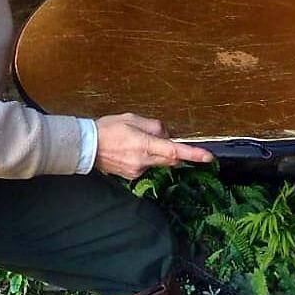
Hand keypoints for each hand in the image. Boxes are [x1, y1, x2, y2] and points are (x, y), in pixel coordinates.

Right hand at [92, 113, 213, 179]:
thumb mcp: (132, 119)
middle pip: (170, 159)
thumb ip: (153, 126)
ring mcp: (137, 171)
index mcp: (145, 145)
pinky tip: (129, 151)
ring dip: (155, 153)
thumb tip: (166, 133)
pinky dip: (144, 158)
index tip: (208, 157)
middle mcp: (143, 161)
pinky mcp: (131, 176)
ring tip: (134, 142)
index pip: (175, 152)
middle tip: (159, 138)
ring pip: (157, 162)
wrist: (86, 146)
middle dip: (172, 151)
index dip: (193, 154)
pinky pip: (146, 166)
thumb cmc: (107, 129)